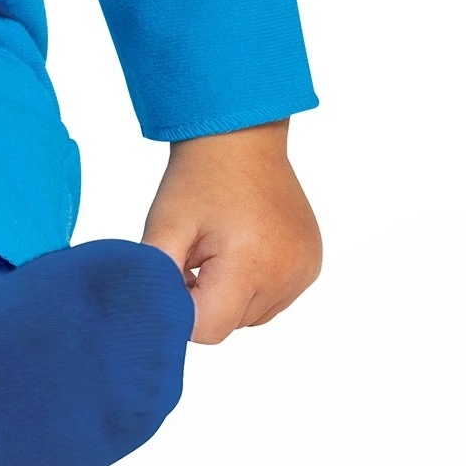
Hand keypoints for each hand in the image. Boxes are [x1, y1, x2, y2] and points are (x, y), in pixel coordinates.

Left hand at [141, 118, 321, 344]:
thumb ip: (156, 276)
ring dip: (232, 294)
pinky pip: (275, 298)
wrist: (240, 136)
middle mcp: (285, 273)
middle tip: (196, 252)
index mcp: (249, 263)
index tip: (176, 274)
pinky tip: (245, 248)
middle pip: (232, 323)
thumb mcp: (165, 223)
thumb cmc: (199, 178)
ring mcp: (304, 270)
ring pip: (254, 316)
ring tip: (221, 247)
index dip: (184, 309)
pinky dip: (255, 284)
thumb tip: (154, 317)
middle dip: (207, 298)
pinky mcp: (312, 264)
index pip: (209, 329)